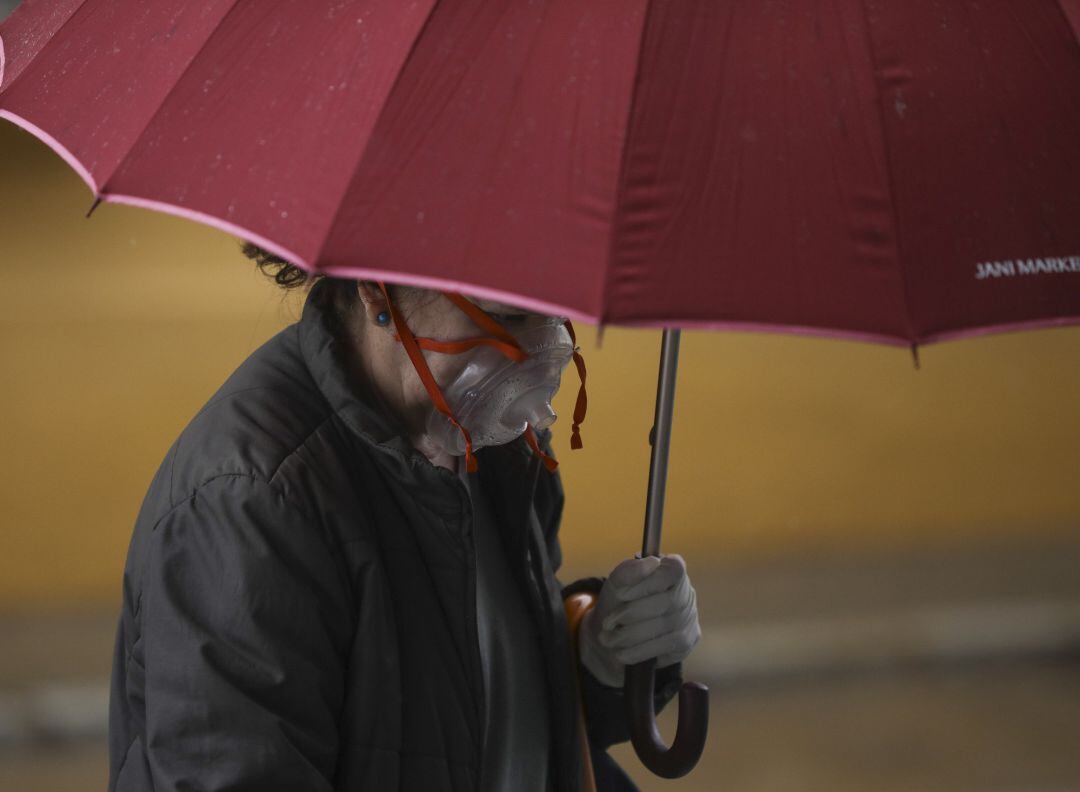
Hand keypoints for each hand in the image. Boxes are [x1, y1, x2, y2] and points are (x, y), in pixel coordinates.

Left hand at [578, 554, 699, 687]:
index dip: (647, 583)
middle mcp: (687, 593)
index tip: (621, 594)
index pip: (673, 571)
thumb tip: (652, 563)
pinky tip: (621, 652)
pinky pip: (666, 647)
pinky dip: (639, 651)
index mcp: (673, 570)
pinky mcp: (687, 642)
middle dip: (632, 614)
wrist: (615, 632)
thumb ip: (630, 570)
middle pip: (668, 602)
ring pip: (666, 627)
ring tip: (608, 639)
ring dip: (631, 636)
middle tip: (607, 623)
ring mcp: (690, 619)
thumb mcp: (617, 583)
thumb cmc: (620, 600)